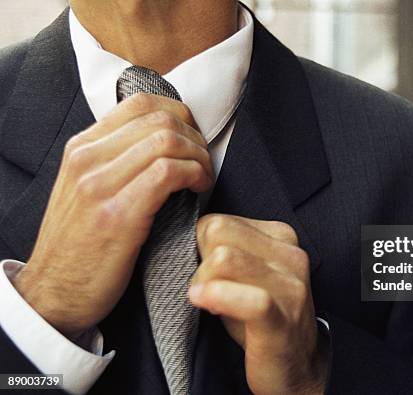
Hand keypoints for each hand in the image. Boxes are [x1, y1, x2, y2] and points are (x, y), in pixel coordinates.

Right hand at [13, 93, 212, 338]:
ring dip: (199, 157)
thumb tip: (163, 140)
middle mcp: (86, 158)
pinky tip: (199, 189)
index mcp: (81, 147)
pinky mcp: (118, 215)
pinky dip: (194, 175)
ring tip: (203, 178)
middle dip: (196, 138)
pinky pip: (168, 172)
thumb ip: (116, 159)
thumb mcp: (86, 188)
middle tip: (204, 163)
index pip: (140, 103)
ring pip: (167, 141)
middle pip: (160, 119)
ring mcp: (99, 185)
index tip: (193, 140)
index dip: (180, 115)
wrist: (54, 293)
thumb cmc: (81, 242)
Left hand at [189, 214, 328, 394]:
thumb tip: (184, 236)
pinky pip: (248, 299)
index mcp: (281, 236)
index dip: (200, 247)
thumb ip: (224, 247)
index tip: (206, 274)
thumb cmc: (262, 317)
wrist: (296, 364)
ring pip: (224, 258)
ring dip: (204, 281)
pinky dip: (217, 297)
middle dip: (199, 259)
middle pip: (218, 231)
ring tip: (207, 301)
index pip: (218, 220)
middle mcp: (290, 255)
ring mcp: (290, 287)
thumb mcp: (246, 272)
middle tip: (204, 288)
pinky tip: (204, 303)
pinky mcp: (283, 318)